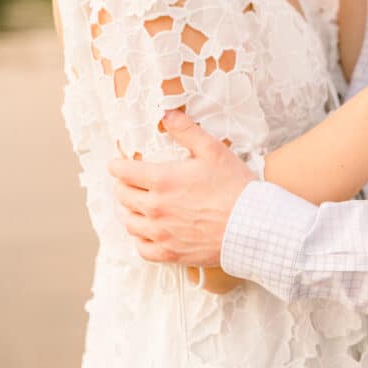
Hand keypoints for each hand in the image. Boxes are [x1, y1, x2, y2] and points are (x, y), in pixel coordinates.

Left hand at [108, 110, 254, 268]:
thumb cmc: (234, 186)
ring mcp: (162, 233)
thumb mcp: (212, 150)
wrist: (251, 225)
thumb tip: (166, 114)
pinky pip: (142, 249)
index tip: (116, 163)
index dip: (116, 165)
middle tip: (126, 181)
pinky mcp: (170, 253)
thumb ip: (187, 130)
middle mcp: (156, 208)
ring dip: (127, 211)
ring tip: (133, 205)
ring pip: (129, 223)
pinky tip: (146, 232)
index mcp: (163, 180)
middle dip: (121, 185)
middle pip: (122, 196)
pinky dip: (139, 239)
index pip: (123, 172)